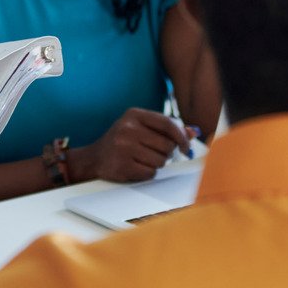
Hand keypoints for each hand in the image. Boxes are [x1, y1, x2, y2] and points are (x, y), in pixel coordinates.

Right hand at [72, 108, 194, 182]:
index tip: (187, 147)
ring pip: (160, 161)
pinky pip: (150, 173)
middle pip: (167, 145)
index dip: (182, 137)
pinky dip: (147, 173)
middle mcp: (128, 128)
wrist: (93, 158)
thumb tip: (193, 132)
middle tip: (154, 153)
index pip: (168, 124)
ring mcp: (124, 147)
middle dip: (166, 153)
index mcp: (134, 115)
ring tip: (141, 159)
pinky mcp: (122, 165)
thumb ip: (166, 128)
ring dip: (156, 164)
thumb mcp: (141, 127)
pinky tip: (135, 167)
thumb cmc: (122, 141)